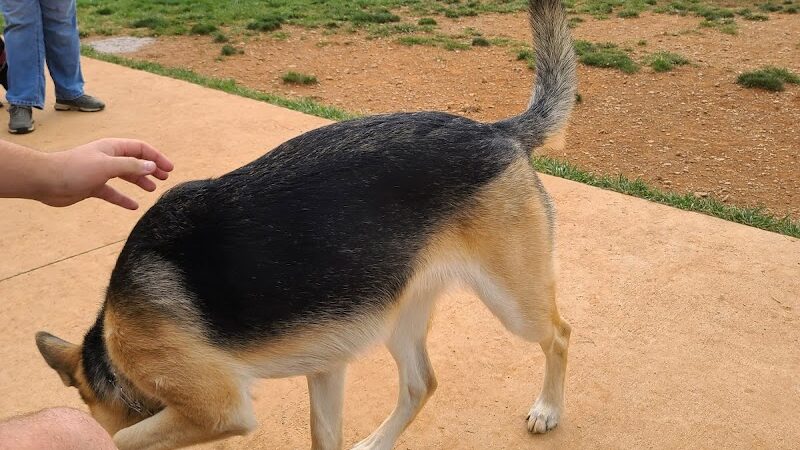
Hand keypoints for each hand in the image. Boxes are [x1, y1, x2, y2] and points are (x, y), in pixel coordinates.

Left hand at [43, 138, 173, 209]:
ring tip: (152, 190)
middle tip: (164, 178)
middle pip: (135, 161)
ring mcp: (100, 173)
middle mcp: (108, 158)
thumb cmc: (76, 169)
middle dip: (151, 168)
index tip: (169, 169)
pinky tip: (133, 206)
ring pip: (125, 176)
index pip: (140, 149)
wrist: (46, 181)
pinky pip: (113, 192)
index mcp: (112, 148)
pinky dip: (123, 198)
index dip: (156, 157)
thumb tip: (152, 166)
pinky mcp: (93, 187)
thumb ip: (132, 166)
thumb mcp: (108, 165)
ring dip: (139, 182)